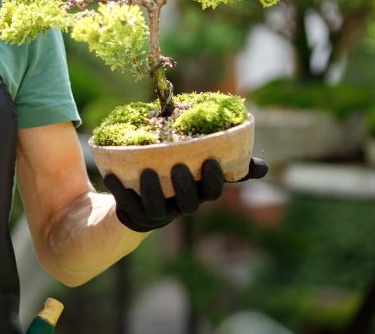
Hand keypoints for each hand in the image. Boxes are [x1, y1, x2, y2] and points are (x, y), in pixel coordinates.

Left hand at [104, 157, 267, 232]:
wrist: (140, 206)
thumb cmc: (178, 179)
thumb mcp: (202, 170)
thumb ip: (231, 166)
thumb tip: (264, 168)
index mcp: (197, 195)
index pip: (211, 192)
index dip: (213, 179)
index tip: (210, 160)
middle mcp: (179, 207)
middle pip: (187, 204)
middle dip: (185, 186)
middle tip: (179, 166)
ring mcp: (156, 214)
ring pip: (156, 209)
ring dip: (153, 191)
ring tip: (146, 171)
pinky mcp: (132, 214)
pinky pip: (125, 205)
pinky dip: (118, 190)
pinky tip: (110, 174)